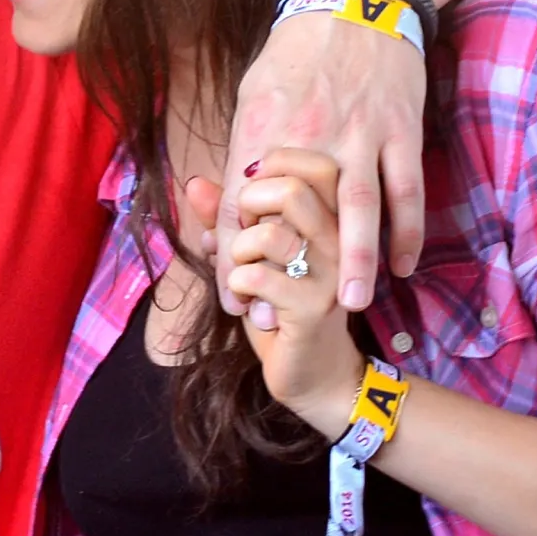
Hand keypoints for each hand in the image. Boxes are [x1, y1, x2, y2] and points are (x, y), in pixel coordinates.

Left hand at [217, 9, 426, 319]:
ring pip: (360, 210)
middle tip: (280, 322)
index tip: (230, 296)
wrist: (355, 0)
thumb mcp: (250, 92)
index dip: (233, 255)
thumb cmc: (295, 51)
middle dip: (288, 272)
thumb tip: (230, 195)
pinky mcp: (400, 131)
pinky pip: (407, 190)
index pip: (243, 204)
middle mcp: (310, 137)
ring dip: (358, 262)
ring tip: (352, 307)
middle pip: (297, 217)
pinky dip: (408, 230)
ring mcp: (361, 135)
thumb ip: (244, 146)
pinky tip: (403, 264)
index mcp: (264, 129)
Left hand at [221, 149, 366, 434]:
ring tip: (243, 276)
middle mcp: (341, 240)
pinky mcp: (314, 308)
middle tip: (244, 239)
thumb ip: (226, 219)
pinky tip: (244, 303)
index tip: (250, 203)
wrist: (312, 372)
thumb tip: (195, 182)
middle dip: (247, 209)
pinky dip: (236, 286)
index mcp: (333, 219)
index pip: (313, 164)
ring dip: (239, 254)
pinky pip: (257, 277)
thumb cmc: (280, 308)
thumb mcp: (251, 257)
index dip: (269, 172)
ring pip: (269, 234)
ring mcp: (332, 274)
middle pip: (291, 189)